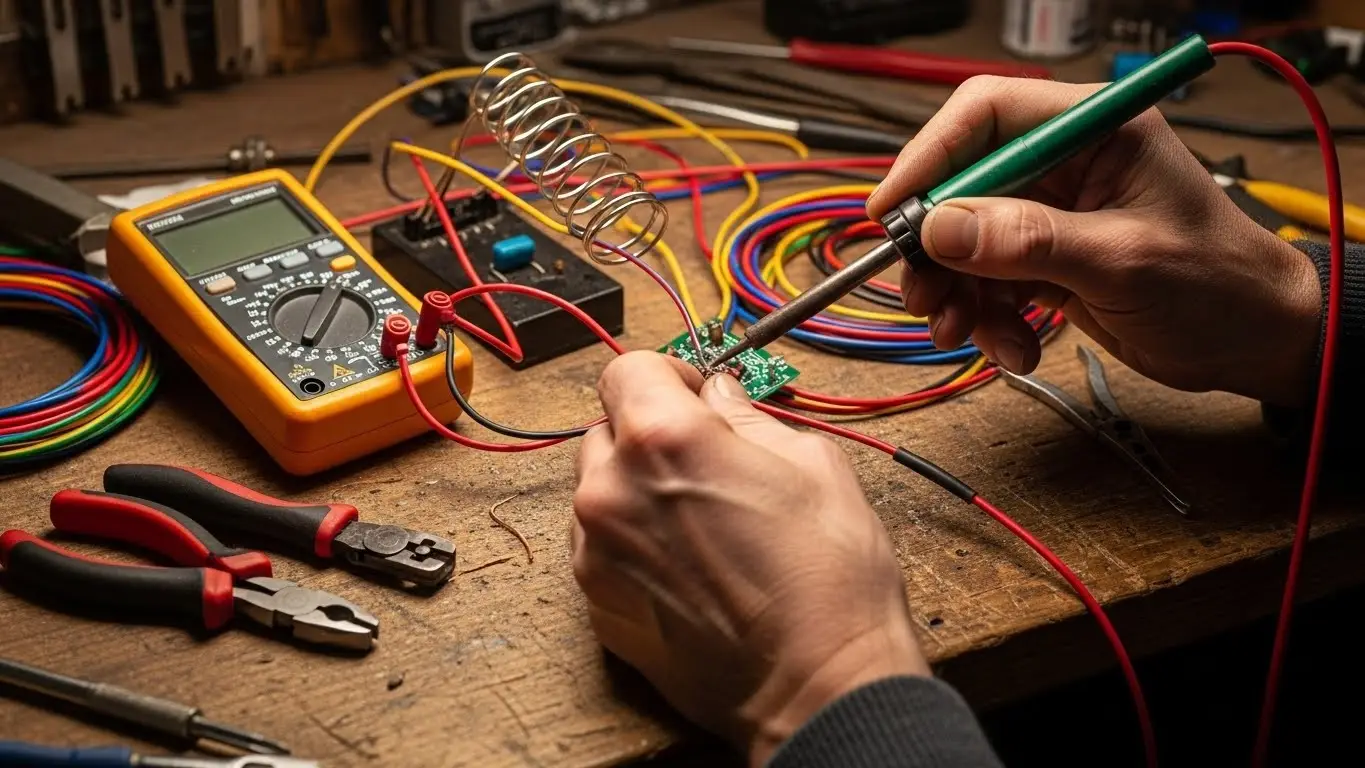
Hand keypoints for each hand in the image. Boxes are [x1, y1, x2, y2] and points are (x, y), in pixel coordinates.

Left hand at [572, 351, 927, 766]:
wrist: (818, 685)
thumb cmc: (828, 580)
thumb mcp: (813, 463)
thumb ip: (750, 418)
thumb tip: (723, 398)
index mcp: (661, 439)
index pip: (627, 368)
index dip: (667, 376)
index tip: (696, 396)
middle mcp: (610, 490)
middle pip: (607, 428)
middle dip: (651, 434)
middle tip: (706, 463)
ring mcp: (596, 551)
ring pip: (600, 489)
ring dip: (636, 488)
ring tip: (700, 522)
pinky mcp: (597, 603)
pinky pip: (602, 545)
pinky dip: (633, 541)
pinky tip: (689, 565)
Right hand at [867, 76, 1321, 407]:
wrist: (1255, 342)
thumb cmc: (1217, 286)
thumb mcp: (1122, 261)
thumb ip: (1029, 241)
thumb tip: (941, 229)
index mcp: (1092, 130)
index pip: (986, 115)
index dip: (930, 157)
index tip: (892, 210)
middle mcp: (1063, 164)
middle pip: (961, 185)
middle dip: (936, 246)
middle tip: (924, 295)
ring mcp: (1050, 213)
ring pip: (964, 241)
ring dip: (957, 293)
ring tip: (968, 333)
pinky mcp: (1043, 260)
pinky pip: (986, 281)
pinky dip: (986, 318)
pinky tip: (1013, 347)